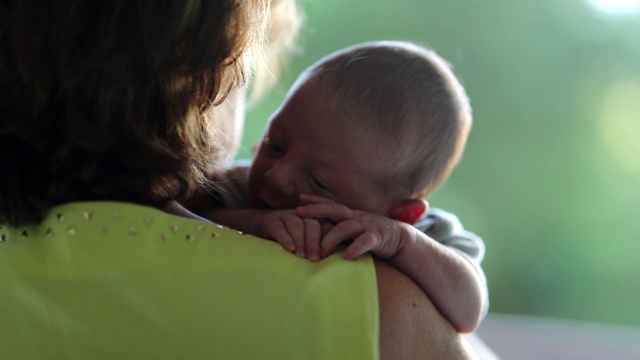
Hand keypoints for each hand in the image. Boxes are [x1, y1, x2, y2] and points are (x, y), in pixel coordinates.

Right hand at [256, 209, 323, 260]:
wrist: (264, 225)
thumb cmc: (292, 238)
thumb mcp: (308, 239)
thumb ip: (322, 244)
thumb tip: (335, 259)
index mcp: (316, 218)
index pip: (326, 226)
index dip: (328, 239)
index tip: (328, 256)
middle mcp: (303, 215)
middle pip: (312, 224)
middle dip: (314, 242)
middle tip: (314, 259)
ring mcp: (287, 216)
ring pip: (297, 225)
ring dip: (300, 241)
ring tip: (301, 256)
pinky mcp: (272, 221)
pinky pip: (280, 228)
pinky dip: (285, 238)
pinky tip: (289, 249)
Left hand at [297, 194, 411, 259]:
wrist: (401, 240)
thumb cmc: (372, 237)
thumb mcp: (354, 231)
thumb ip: (338, 230)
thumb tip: (315, 237)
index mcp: (350, 215)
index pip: (330, 205)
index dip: (315, 201)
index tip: (298, 200)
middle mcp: (356, 217)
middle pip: (334, 210)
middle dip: (316, 210)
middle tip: (299, 212)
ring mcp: (366, 225)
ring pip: (345, 227)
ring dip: (330, 239)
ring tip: (319, 252)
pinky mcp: (377, 237)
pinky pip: (364, 241)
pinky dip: (354, 248)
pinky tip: (345, 256)